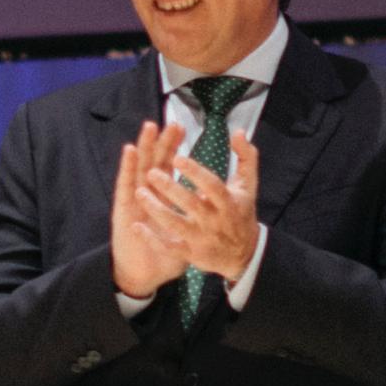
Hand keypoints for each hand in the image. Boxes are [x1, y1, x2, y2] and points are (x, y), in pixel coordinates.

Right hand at [105, 128, 183, 299]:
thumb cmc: (167, 253)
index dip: (174, 147)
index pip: (168, 166)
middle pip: (155, 161)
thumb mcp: (188, 231)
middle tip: (171, 122)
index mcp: (162, 197)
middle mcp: (146, 193)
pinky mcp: (123, 208)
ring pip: (140, 167)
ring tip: (150, 127)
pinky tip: (130, 150)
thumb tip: (213, 204)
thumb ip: (199, 216)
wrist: (144, 274)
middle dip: (163, 141)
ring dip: (145, 146)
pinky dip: (127, 166)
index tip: (183, 129)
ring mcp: (133, 199)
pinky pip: (126, 185)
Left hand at [137, 128, 259, 281]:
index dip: (195, 172)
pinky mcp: (191, 254)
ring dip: (157, 210)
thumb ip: (246, 157)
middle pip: (192, 204)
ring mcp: (202, 239)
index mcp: (229, 202)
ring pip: (177, 225)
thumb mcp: (248, 185)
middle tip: (151, 173)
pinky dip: (152, 239)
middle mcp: (215, 221)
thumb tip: (239, 131)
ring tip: (139, 193)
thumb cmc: (241, 212)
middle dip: (170, 189)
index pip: (213, 186)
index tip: (177, 158)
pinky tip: (136, 226)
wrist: (244, 254)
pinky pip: (170, 248)